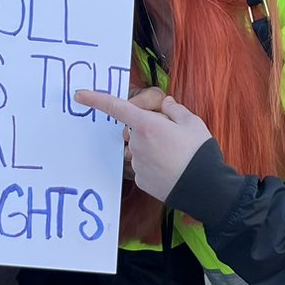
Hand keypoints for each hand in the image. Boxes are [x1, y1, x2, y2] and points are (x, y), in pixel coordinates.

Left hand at [77, 90, 211, 201]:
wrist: (205, 189)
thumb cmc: (199, 152)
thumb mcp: (192, 122)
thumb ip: (174, 110)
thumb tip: (165, 105)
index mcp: (147, 125)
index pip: (116, 108)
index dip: (95, 99)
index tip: (79, 95)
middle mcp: (137, 144)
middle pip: (136, 129)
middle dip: (149, 129)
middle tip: (174, 137)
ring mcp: (137, 164)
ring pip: (140, 148)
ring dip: (152, 148)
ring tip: (176, 156)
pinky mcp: (141, 180)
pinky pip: (144, 166)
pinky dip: (155, 165)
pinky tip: (172, 169)